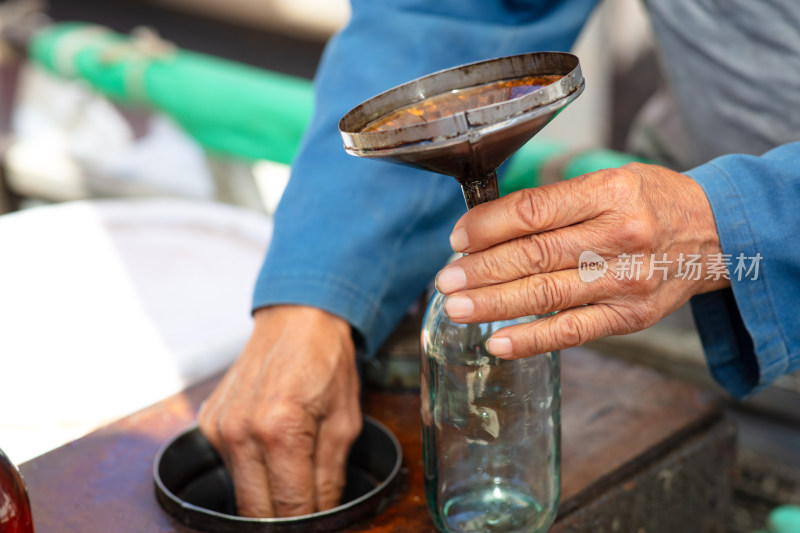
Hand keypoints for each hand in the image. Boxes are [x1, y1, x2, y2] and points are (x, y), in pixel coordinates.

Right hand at [198, 305, 361, 517]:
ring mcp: (218, 427)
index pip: (288, 508)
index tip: (319, 523)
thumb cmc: (326, 361)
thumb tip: (321, 515)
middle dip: (283, 519)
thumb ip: (330, 476)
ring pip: (239, 493)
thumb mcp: (345, 421)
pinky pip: (228, 466)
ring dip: (266, 495)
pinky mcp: (208, 423)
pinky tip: (270, 450)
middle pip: (254, 512)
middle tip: (306, 508)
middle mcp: (239, 431)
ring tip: (293, 472)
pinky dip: (250, 470)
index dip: (308, 524)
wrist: (298, 319)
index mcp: (279, 430)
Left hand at [435, 163, 729, 357]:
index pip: (534, 210)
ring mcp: (625, 281)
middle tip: (444, 280)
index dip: (488, 225)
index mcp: (610, 193)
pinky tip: (496, 342)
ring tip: (456, 307)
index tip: (457, 237)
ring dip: (493, 304)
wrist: (713, 235)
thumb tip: (487, 226)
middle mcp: (620, 236)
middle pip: (534, 255)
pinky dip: (531, 340)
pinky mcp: (630, 317)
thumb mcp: (610, 181)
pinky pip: (572, 332)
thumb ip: (555, 203)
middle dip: (481, 270)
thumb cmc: (650, 203)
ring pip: (546, 294)